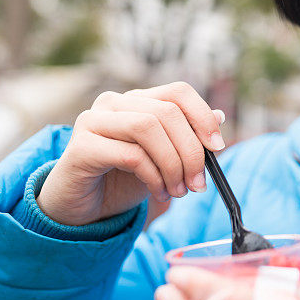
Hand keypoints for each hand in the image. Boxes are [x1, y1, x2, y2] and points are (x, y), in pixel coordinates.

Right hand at [37, 81, 225, 225]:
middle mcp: (113, 103)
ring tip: (179, 191)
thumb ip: (187, 137)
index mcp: (137, 100)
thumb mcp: (163, 157)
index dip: (202, 116)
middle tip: (198, 184)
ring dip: (173, 165)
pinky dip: (153, 176)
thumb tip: (219, 116)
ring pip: (147, 128)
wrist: (83, 207)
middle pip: (167, 112)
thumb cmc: (123, 179)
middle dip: (191, 151)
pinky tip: (159, 192)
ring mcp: (93, 121)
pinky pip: (130, 154)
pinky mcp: (80, 146)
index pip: (178, 91)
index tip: (218, 146)